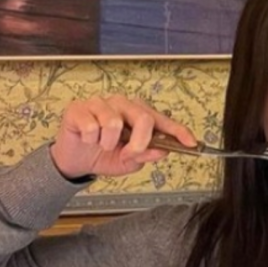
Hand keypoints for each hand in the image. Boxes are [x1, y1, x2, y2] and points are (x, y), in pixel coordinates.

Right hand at [50, 95, 197, 178]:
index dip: (178, 131)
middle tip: (128, 154)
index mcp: (137, 115)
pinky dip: (90, 140)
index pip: (162, 121)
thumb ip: (146, 155)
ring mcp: (100, 103)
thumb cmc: (104, 156)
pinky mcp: (79, 108)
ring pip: (114, 123)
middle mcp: (121, 105)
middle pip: (142, 118)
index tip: (191, 143)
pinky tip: (87, 139)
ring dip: (108, 143)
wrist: (76, 162)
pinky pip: (92, 126)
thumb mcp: (129, 162)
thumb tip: (162, 150)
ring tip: (102, 144)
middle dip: (139, 143)